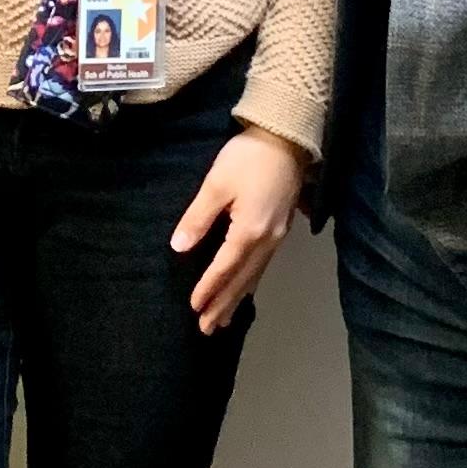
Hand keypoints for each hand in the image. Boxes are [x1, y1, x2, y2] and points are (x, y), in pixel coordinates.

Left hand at [171, 124, 309, 330]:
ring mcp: (278, 236)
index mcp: (249, 232)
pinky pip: (264, 265)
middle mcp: (267, 241)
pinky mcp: (281, 228)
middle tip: (207, 329)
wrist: (287, 138)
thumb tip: (179, 248)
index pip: (224, 268)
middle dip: (223, 304)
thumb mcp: (216, 184)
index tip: (194, 309)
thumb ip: (198, 218)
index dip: (208, 289)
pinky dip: (251, 282)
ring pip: (255, 275)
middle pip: (242, 280)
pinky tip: (246, 288)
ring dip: (238, 298)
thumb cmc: (248, 158)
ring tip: (224, 319)